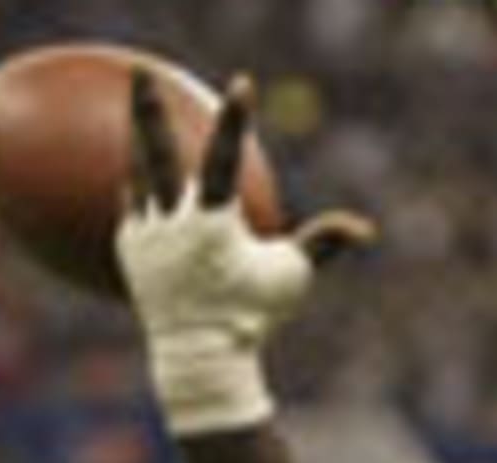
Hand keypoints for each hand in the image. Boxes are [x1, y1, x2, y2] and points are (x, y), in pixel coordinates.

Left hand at [118, 70, 373, 434]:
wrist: (198, 356)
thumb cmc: (254, 315)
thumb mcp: (293, 276)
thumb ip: (326, 242)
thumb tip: (367, 229)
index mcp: (213, 227)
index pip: (224, 161)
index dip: (237, 121)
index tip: (244, 84)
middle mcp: (172, 225)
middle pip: (155, 156)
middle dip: (149, 113)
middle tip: (145, 73)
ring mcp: (144, 236)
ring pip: (138, 172)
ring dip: (139, 137)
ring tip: (140, 109)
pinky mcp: (129, 248)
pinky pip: (134, 202)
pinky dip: (142, 183)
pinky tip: (145, 170)